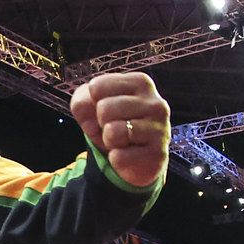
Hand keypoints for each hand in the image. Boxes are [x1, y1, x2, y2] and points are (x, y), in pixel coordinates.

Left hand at [71, 71, 169, 190]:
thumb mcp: (92, 108)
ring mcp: (160, 128)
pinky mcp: (157, 154)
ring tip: (122, 142)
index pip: (97, 87)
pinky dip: (116, 159)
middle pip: (104, 109)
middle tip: (115, 129)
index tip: (106, 112)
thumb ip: (82, 100)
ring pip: (112, 132)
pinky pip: (118, 157)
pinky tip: (129, 155)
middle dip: (101, 124)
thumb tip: (83, 105)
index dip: (92, 105)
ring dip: (109, 141)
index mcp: (140, 83)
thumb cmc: (113, 126)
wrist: (135, 160)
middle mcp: (155, 103)